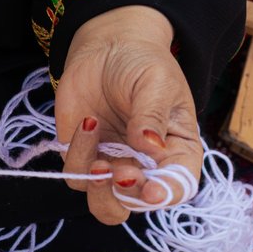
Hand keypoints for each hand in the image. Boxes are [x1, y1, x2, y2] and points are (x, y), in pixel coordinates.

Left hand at [55, 6, 201, 224]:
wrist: (107, 47)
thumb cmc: (143, 64)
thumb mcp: (156, 82)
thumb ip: (151, 116)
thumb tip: (149, 146)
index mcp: (176, 153)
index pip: (177, 188)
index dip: (164, 196)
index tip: (150, 190)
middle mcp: (145, 167)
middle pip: (135, 204)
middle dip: (124, 195)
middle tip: (118, 172)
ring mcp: (112, 163)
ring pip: (102, 202)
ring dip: (97, 185)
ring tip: (99, 152)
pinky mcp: (82, 155)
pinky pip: (76, 174)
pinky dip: (78, 154)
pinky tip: (88, 122)